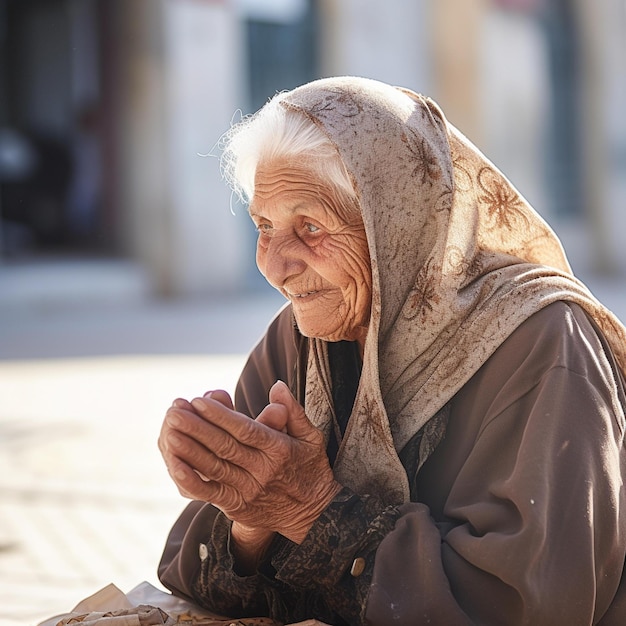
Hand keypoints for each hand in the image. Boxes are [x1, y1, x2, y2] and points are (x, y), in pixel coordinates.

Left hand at [159, 381, 340, 543]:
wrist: (314, 514)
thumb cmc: (310, 468)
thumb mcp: (311, 437)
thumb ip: (293, 411)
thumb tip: (277, 386)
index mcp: (279, 450)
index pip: (245, 430)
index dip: (220, 416)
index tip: (198, 401)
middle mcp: (262, 471)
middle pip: (224, 447)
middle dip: (196, 428)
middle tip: (175, 411)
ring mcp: (248, 491)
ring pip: (213, 468)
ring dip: (188, 449)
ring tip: (169, 431)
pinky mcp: (236, 506)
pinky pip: (209, 493)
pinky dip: (190, 479)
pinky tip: (173, 465)